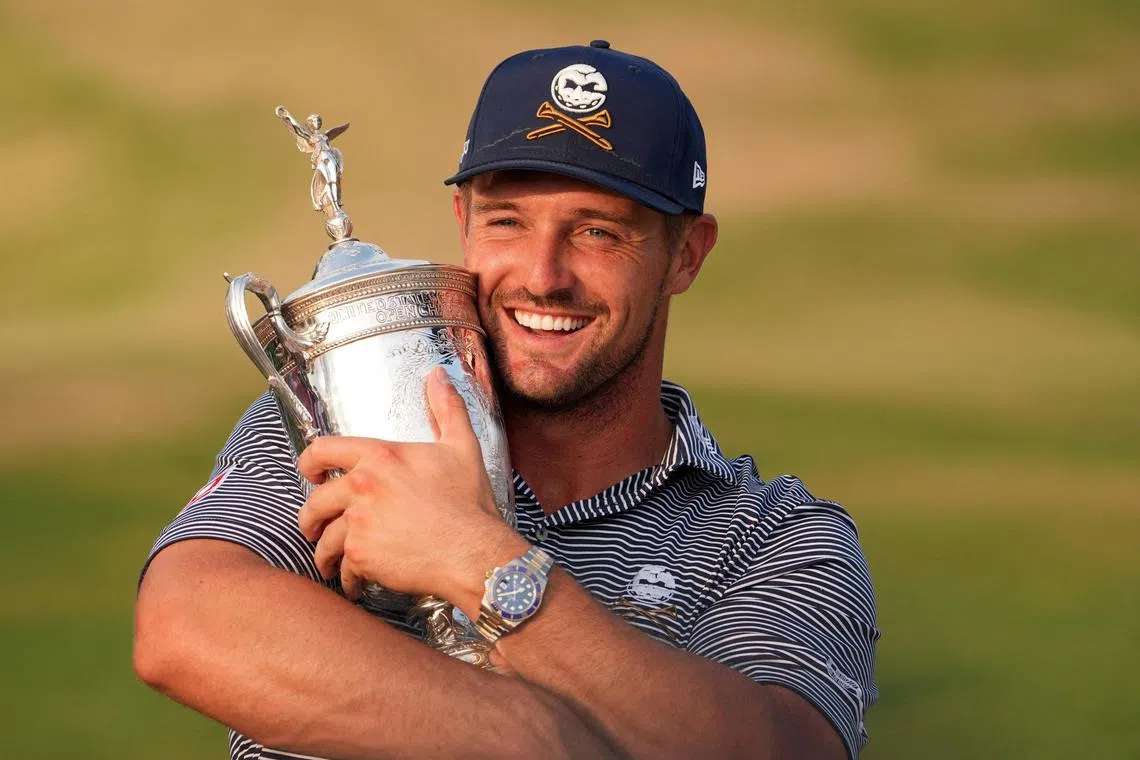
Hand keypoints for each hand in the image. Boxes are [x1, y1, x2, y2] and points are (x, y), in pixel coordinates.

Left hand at [296, 367, 525, 607]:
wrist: (473, 551)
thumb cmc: (469, 502)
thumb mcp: (461, 447)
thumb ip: (446, 409)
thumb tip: (438, 375)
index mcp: (380, 456)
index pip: (324, 449)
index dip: (309, 462)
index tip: (308, 473)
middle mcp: (362, 486)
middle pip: (316, 501)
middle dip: (311, 517)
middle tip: (314, 527)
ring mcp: (359, 522)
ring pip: (326, 539)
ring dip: (324, 553)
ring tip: (329, 562)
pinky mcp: (362, 556)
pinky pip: (343, 568)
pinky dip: (347, 579)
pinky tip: (354, 584)